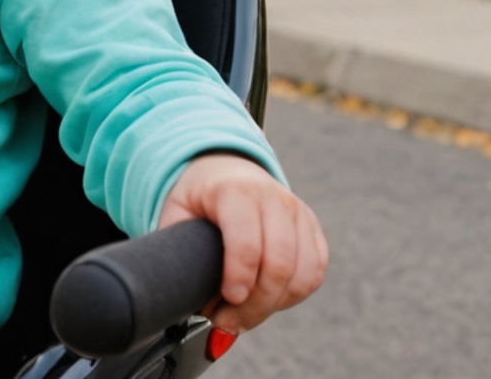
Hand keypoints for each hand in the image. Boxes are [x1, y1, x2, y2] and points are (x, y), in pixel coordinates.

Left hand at [158, 153, 326, 337]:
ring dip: (273, 305)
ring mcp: (298, 212)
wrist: (227, 169)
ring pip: (302, 274)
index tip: (225, 302)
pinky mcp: (312, 228)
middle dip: (255, 304)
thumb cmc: (198, 197)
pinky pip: (314, 273)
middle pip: (279, 264)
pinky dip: (293, 296)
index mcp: (235, 191)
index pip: (246, 241)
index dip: (239, 278)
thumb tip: (179, 298)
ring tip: (242, 315)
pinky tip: (266, 300)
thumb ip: (176, 249)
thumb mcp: (177, 212)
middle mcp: (273, 198)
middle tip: (228, 322)